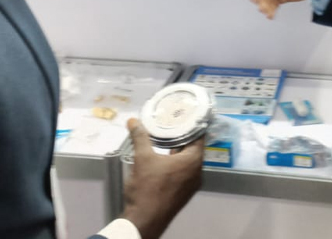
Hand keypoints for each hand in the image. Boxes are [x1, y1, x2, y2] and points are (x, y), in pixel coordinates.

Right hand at [121, 118, 203, 238]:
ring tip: (166, 136)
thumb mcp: (142, 158)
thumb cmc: (147, 187)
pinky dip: (176, 162)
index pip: (198, 136)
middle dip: (182, 135)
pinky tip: (164, 156)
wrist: (144, 220)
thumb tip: (133, 121)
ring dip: (178, 150)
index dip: (191, 123)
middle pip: (193, 148)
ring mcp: (191, 184)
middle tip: (172, 121)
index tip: (184, 112)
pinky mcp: (184, 192)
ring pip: (188, 161)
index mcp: (193, 161)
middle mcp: (197, 172)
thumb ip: (140, 137)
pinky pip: (184, 171)